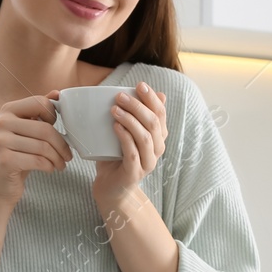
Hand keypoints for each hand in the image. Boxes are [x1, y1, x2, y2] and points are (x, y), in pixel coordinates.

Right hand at [0, 90, 74, 206]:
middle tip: (68, 156)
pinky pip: (38, 160)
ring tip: (60, 165)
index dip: (54, 116)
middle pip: (45, 128)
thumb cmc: (16, 157)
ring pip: (43, 147)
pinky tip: (49, 169)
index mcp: (7, 110)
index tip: (57, 129)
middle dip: (62, 145)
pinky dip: (49, 167)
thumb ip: (39, 112)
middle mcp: (1, 123)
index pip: (40, 103)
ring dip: (57, 158)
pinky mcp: (5, 160)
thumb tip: (57, 93)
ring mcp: (1, 141)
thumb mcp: (26, 132)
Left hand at [92, 81, 166, 204]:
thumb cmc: (115, 156)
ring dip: (130, 120)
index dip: (152, 99)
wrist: (110, 187)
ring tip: (114, 109)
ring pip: (145, 137)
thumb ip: (133, 116)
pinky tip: (115, 126)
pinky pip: (133, 153)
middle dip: (138, 106)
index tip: (139, 85)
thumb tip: (144, 93)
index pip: (161, 114)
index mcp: (158, 137)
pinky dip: (124, 137)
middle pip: (153, 123)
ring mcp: (148, 163)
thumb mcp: (124, 133)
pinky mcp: (135, 173)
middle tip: (120, 96)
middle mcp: (157, 149)